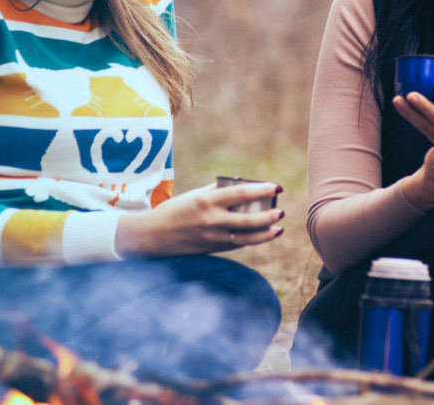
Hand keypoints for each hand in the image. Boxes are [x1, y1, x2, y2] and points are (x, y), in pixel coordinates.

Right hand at [116, 181, 283, 256]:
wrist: (152, 236)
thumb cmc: (174, 210)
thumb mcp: (194, 195)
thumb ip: (217, 190)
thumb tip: (241, 184)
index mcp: (207, 200)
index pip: (241, 193)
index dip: (262, 190)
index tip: (278, 187)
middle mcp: (211, 219)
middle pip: (248, 219)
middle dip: (269, 215)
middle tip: (281, 211)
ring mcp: (212, 237)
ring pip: (246, 237)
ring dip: (266, 233)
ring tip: (279, 228)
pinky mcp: (212, 249)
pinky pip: (237, 245)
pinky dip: (252, 240)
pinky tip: (263, 235)